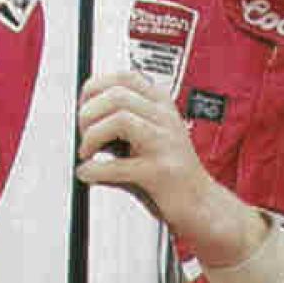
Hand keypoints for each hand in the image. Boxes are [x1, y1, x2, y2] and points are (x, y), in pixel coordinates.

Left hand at [76, 72, 219, 237]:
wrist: (201, 203)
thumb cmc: (171, 173)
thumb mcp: (148, 138)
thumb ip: (120, 126)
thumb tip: (82, 120)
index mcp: (162, 106)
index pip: (123, 78)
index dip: (95, 90)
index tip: (84, 109)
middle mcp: (165, 119)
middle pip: (116, 95)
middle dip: (88, 114)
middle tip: (84, 134)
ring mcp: (165, 144)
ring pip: (119, 118)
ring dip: (91, 135)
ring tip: (88, 152)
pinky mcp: (160, 172)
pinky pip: (117, 165)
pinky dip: (93, 170)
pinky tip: (89, 174)